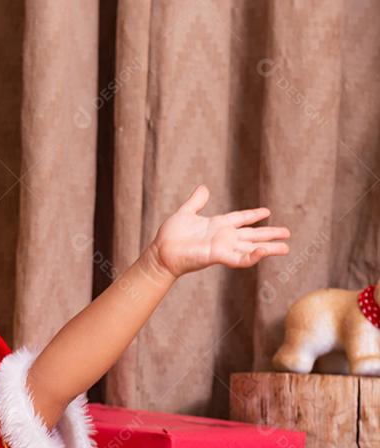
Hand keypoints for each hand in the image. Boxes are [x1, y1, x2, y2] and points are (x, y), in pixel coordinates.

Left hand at [149, 185, 290, 278]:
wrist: (161, 252)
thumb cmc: (170, 235)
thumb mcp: (185, 213)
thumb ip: (196, 201)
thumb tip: (204, 188)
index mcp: (217, 225)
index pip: (241, 218)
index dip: (253, 215)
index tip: (267, 211)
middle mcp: (223, 237)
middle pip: (252, 235)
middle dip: (269, 234)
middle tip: (287, 234)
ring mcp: (223, 247)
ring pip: (251, 248)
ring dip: (269, 248)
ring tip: (286, 248)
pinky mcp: (218, 256)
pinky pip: (239, 258)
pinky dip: (252, 256)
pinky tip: (264, 251)